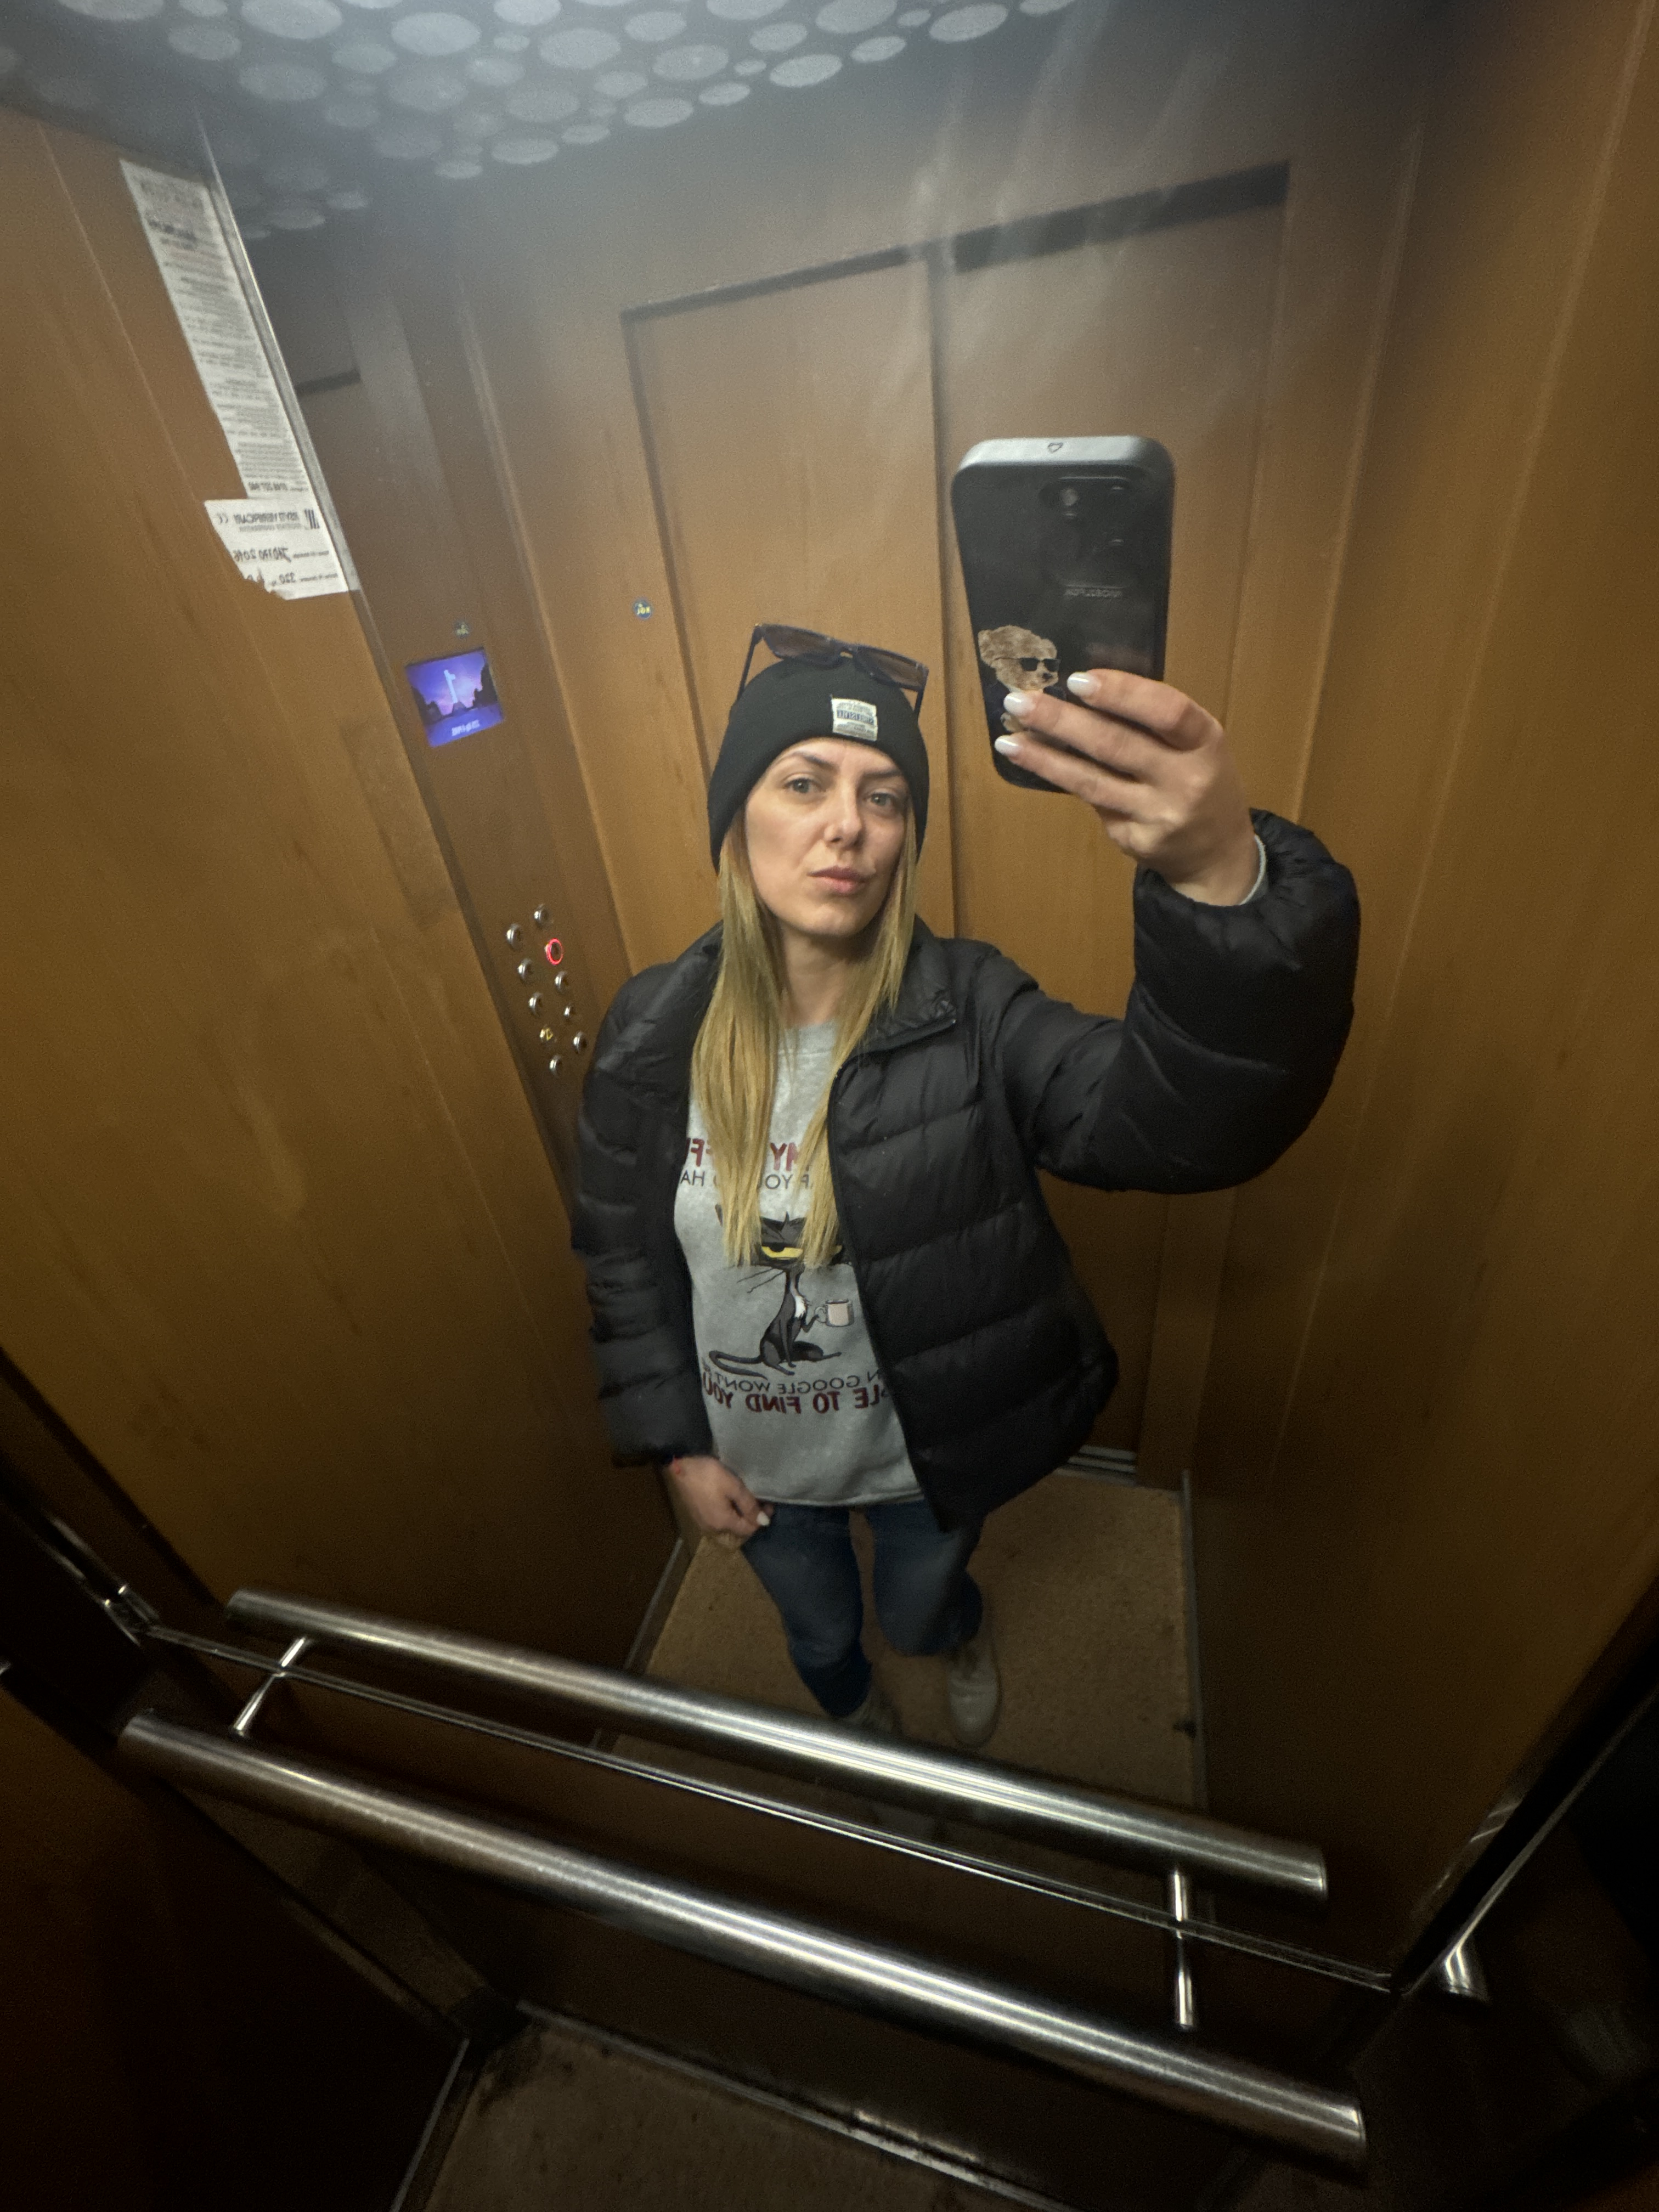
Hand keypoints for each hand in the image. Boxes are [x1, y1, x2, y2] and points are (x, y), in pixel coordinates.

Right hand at [667, 1454, 771, 1546]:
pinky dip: (729, 1515)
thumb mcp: (733, 1486)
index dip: (762, 1518)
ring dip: (740, 1516)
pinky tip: (731, 1501)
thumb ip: (749, 1505)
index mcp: (723, 1523)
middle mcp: (713, 1529)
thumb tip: (764, 1522)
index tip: (768, 1503)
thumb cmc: (707, 1475)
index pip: (749, 1529)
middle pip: (739, 1530)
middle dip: (752, 1518)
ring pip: (729, 1526)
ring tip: (747, 1500)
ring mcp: (704, 1524)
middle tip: (759, 1501)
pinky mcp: (698, 1517)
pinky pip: (719, 1521)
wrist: (679, 1468)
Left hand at [995, 668, 1258, 904]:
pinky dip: (1061, 780)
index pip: (1166, 711)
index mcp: (1205, 743)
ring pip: (1092, 782)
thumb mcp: (1196, 744)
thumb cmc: (1200, 779)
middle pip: (1116, 745)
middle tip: (1020, 702)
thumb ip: (1153, 722)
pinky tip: (1035, 763)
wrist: (1217, 853)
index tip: (1076, 680)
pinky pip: (1093, 803)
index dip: (1121, 693)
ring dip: (1045, 758)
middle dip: (1062, 721)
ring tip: (1009, 739)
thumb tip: (1082, 690)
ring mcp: (1158, 816)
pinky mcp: (1134, 840)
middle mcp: (1185, 781)